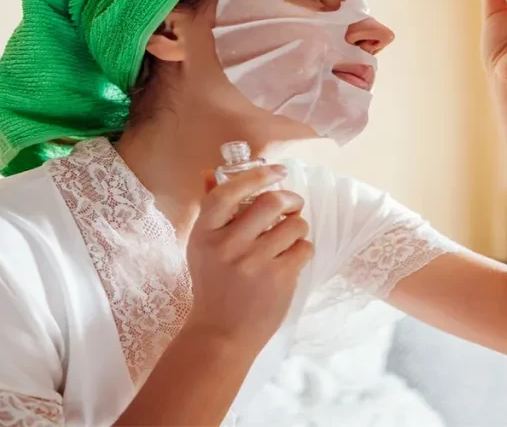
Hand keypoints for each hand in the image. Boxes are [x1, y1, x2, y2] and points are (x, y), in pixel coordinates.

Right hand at [184, 164, 312, 350]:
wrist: (222, 334)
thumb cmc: (214, 285)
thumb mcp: (202, 247)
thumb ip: (209, 209)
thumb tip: (210, 171)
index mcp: (205, 234)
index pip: (227, 192)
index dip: (255, 175)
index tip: (277, 171)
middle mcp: (229, 246)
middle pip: (271, 202)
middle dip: (291, 199)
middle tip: (292, 206)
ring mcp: (255, 263)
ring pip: (295, 225)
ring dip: (298, 227)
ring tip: (289, 239)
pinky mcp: (279, 279)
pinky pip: (304, 248)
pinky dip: (302, 250)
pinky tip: (291, 259)